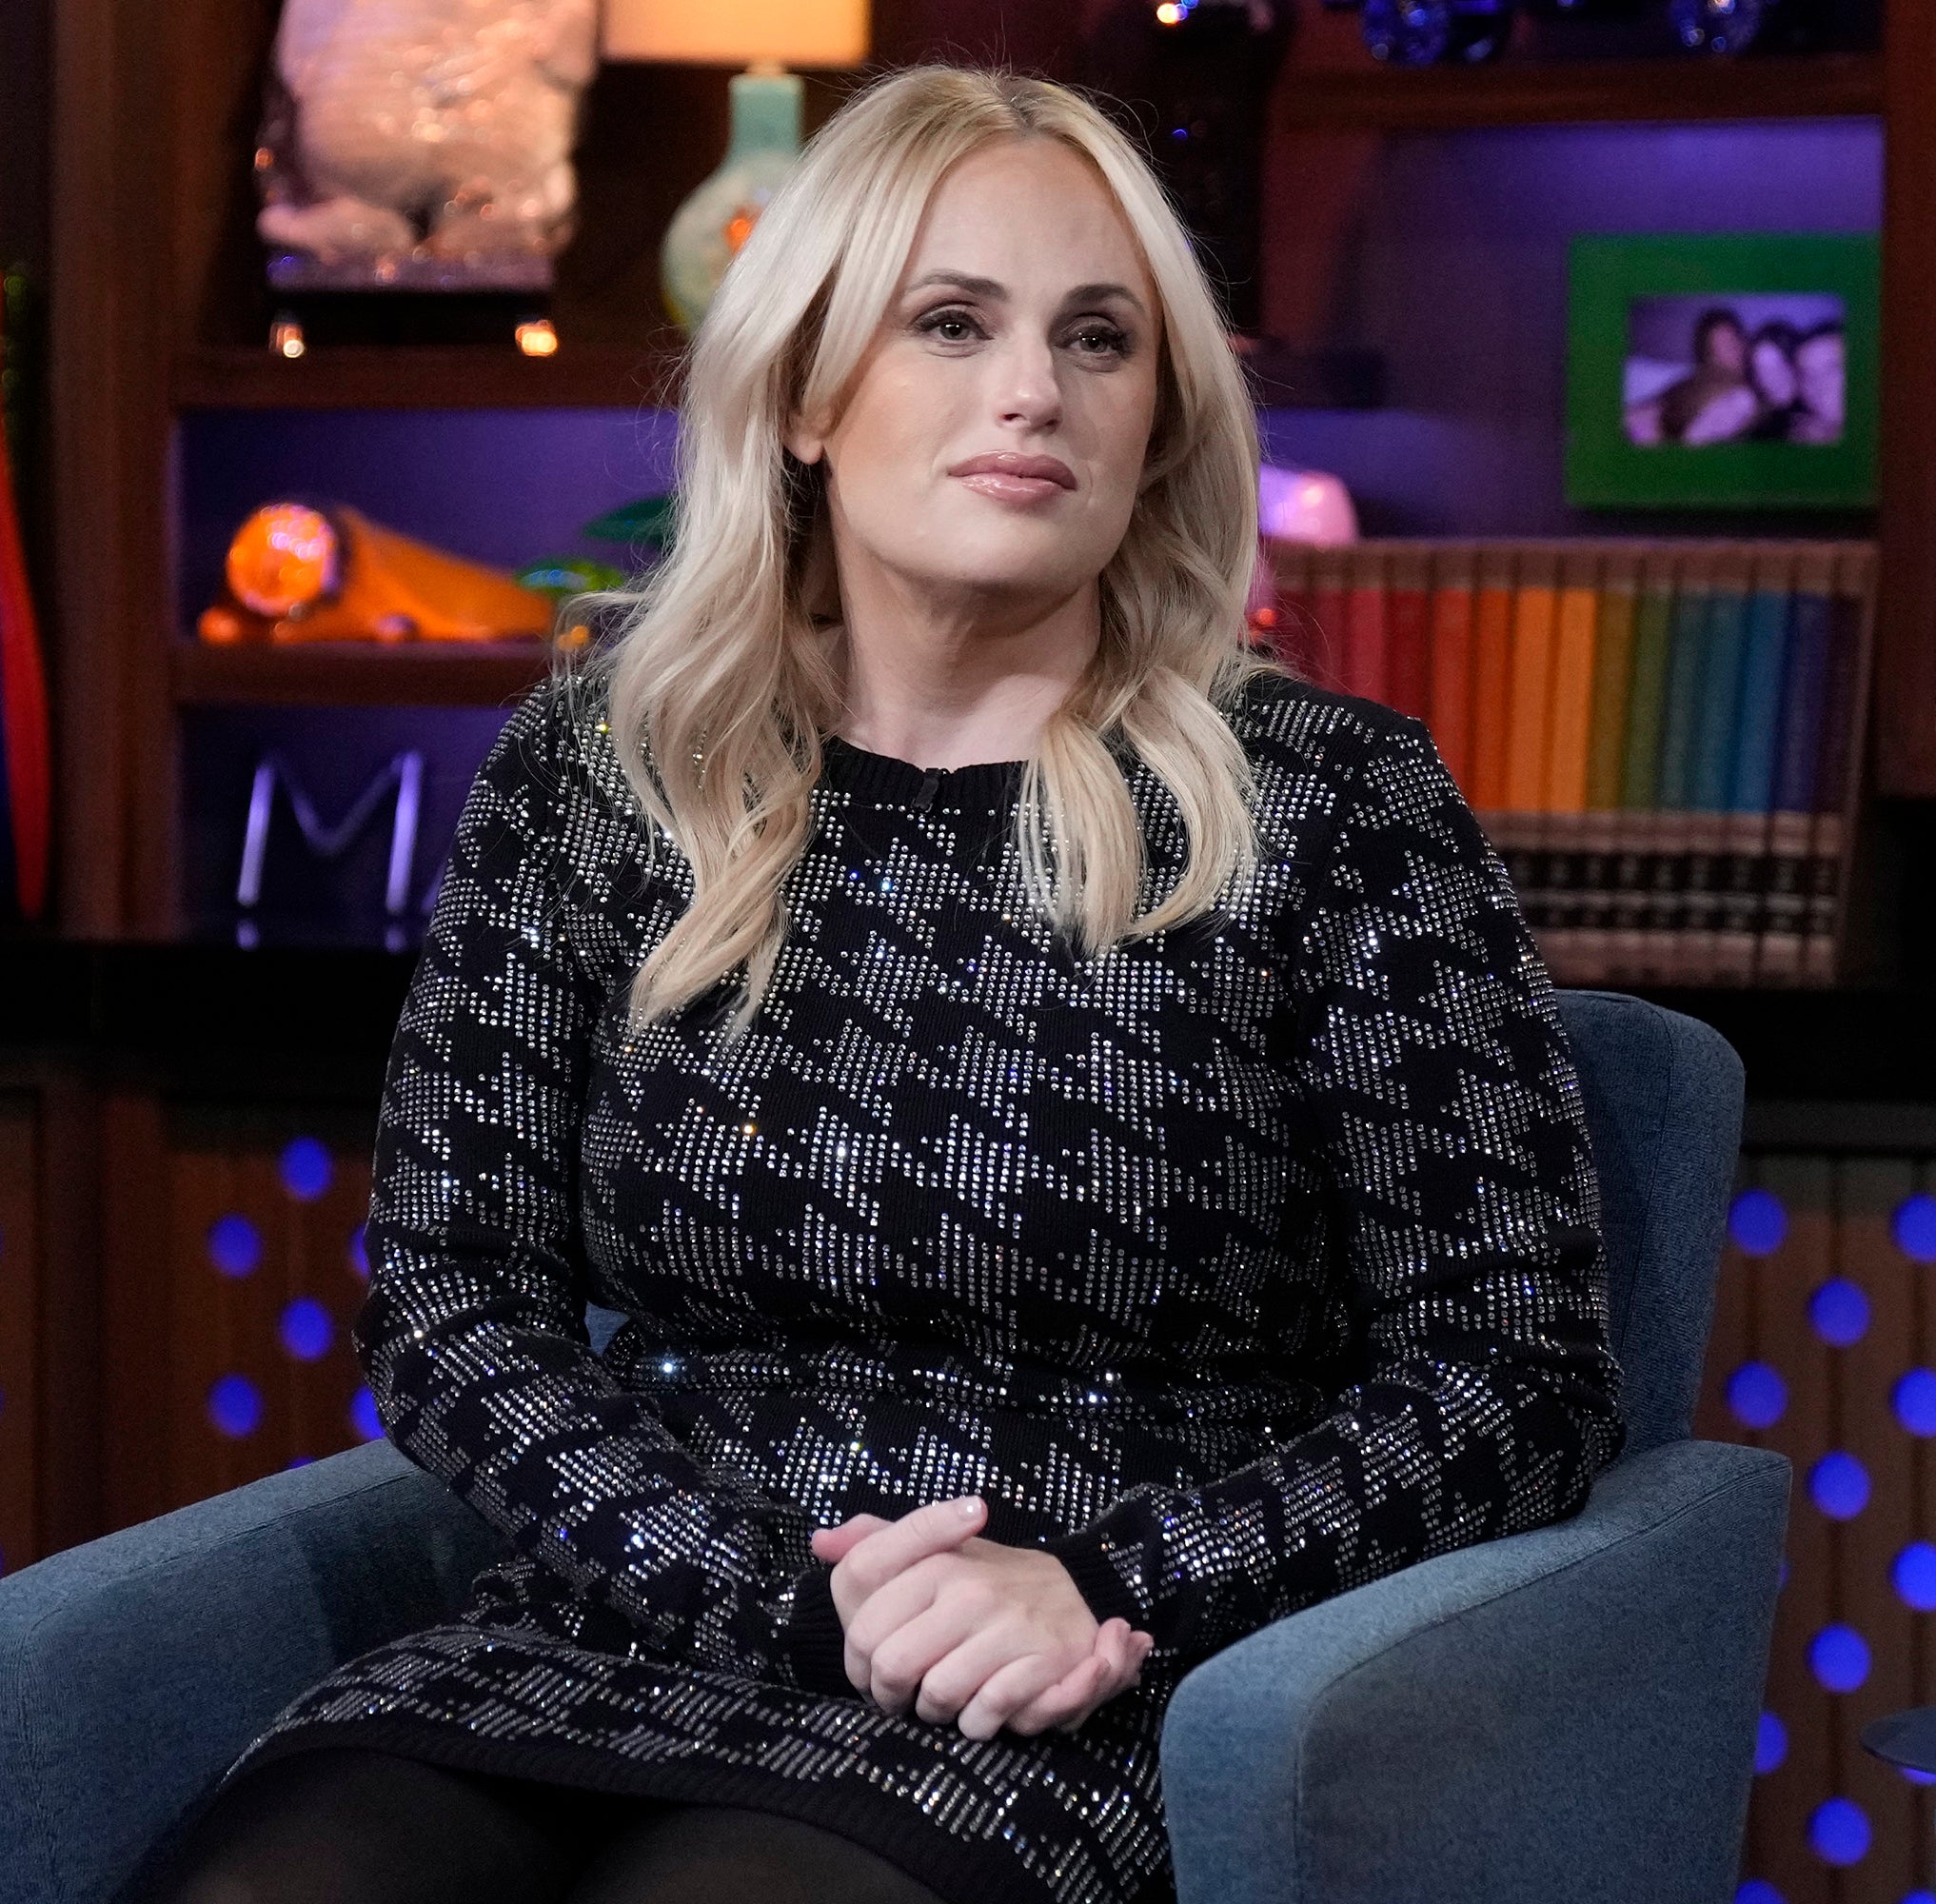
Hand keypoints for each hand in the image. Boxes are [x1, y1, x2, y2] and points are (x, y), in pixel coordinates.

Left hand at [809, 1497, 1154, 1738]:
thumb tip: (820, 1542)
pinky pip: (985, 1713)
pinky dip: (979, 1723)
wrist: (1070, 1594)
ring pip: (937, 1695)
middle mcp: (971, 1588)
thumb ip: (874, 1544)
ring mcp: (1010, 1623)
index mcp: (936, 1561)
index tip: (874, 1668)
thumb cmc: (982, 1582)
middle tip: (908, 1693)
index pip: (862, 1632)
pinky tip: (984, 1708)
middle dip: (893, 1694)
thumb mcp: (931, 1552)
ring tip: (948, 1698)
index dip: (859, 1665)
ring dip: (937, 1712)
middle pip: (892, 1668)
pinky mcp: (1045, 1659)